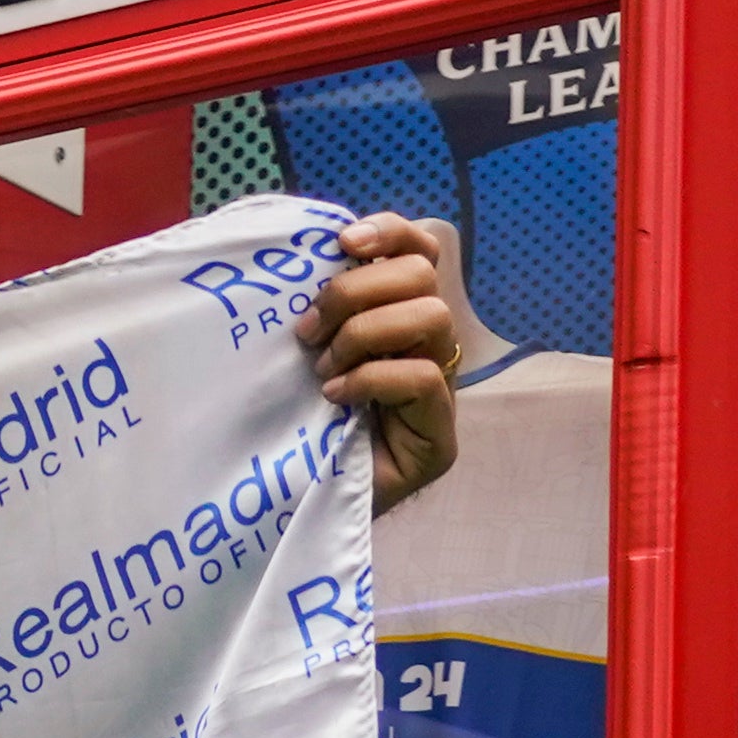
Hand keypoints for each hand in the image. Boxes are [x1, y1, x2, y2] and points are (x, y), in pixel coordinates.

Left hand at [299, 211, 471, 511]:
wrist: (298, 505)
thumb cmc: (295, 426)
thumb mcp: (300, 351)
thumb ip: (318, 307)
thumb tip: (304, 254)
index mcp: (398, 318)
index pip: (419, 250)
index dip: (389, 232)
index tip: (342, 241)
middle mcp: (430, 348)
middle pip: (422, 276)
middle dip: (356, 292)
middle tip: (309, 332)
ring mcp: (442, 392)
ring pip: (431, 317)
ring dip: (363, 337)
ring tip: (324, 371)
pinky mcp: (440, 437)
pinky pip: (423, 377)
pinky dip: (372, 379)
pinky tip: (335, 398)